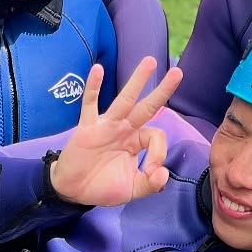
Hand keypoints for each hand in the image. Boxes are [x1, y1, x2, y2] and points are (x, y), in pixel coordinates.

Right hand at [47, 58, 183, 206]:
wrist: (73, 190)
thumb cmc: (103, 186)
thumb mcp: (131, 189)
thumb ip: (150, 184)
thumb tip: (164, 173)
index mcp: (136, 141)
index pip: (155, 135)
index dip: (159, 151)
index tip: (153, 170)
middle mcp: (124, 129)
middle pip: (147, 106)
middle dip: (162, 90)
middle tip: (178, 71)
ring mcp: (106, 125)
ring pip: (125, 99)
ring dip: (137, 80)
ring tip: (150, 61)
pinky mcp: (87, 127)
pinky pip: (90, 104)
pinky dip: (93, 87)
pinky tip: (97, 69)